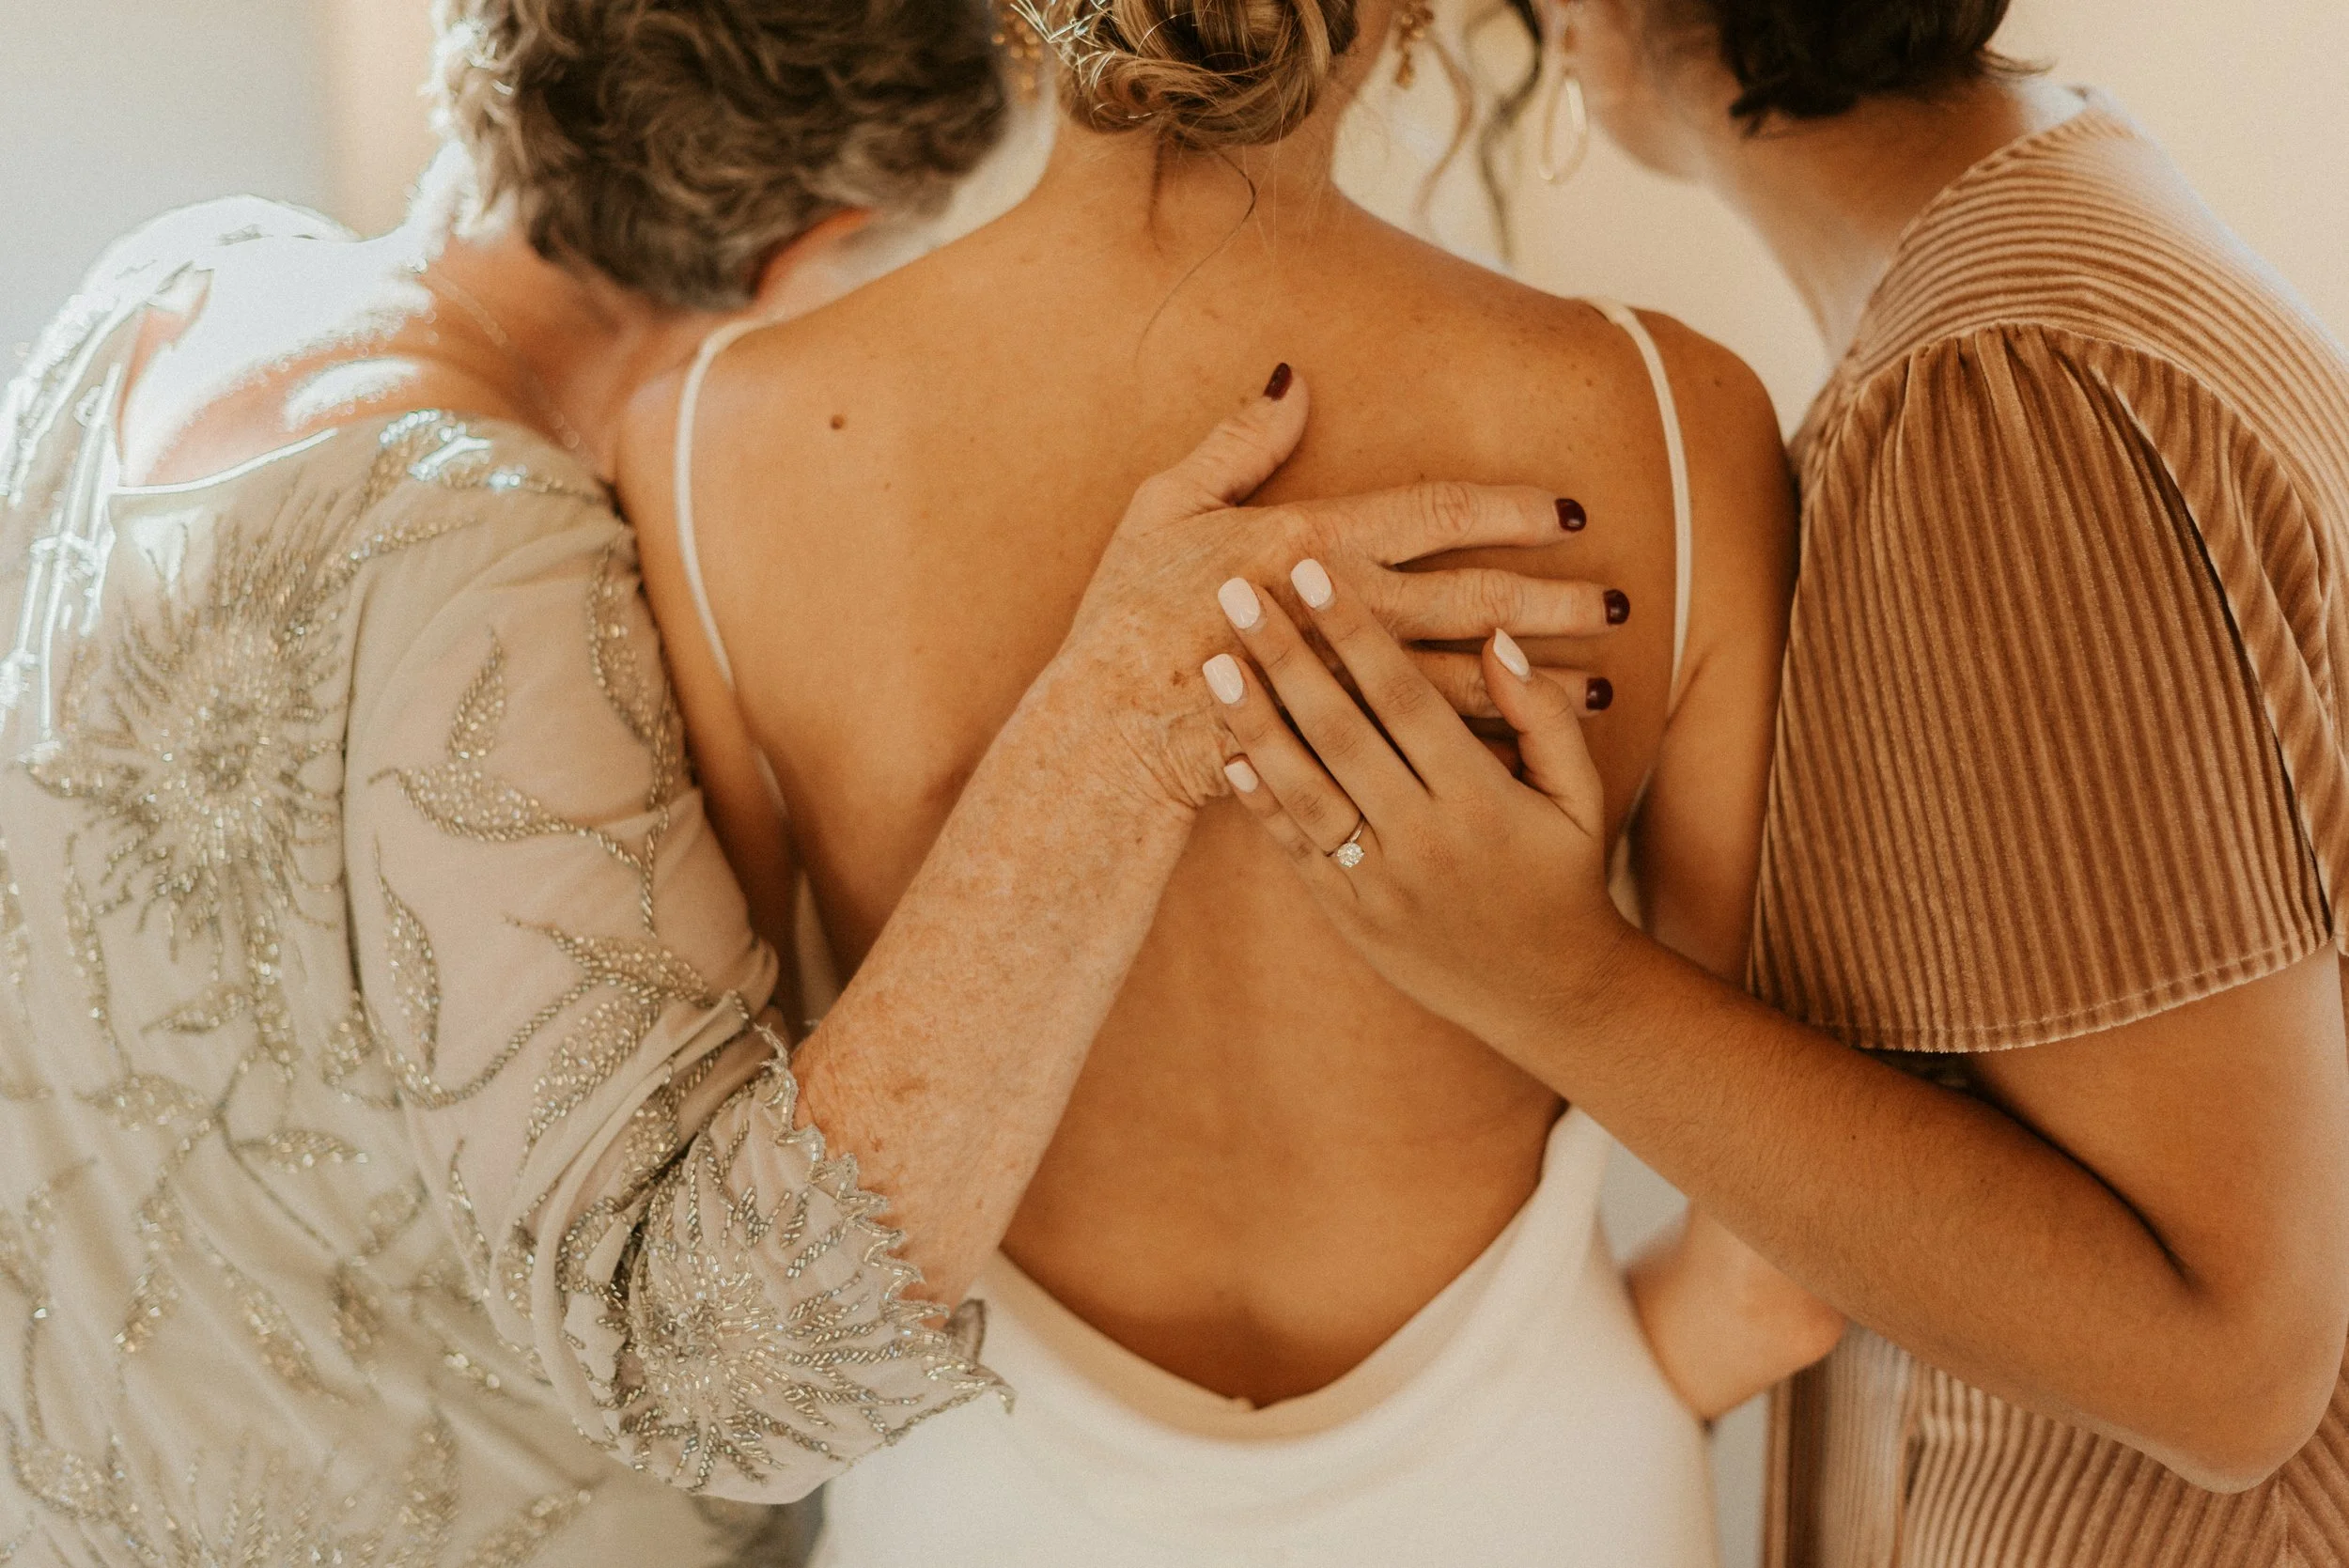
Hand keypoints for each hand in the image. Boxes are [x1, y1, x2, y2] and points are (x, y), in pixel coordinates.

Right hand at [1045, 366, 1624, 812]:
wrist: (1103, 728)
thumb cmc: (1125, 616)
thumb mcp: (1165, 506)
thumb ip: (1238, 445)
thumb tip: (1295, 383)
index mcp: (1309, 542)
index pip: (1434, 513)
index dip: (1507, 509)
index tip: (1568, 513)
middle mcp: (1344, 611)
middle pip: (1477, 600)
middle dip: (1555, 601)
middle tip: (1620, 604)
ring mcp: (1344, 685)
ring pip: (1472, 677)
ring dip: (1544, 681)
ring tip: (1607, 685)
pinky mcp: (1339, 745)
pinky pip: (1430, 742)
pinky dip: (1492, 739)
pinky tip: (1537, 743)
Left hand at [1204, 552, 1635, 1047]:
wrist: (1549, 997)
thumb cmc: (1564, 878)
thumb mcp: (1579, 796)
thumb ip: (1544, 717)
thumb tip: (1498, 637)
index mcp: (1479, 800)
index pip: (1404, 698)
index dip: (1356, 631)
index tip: (1314, 569)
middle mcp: (1422, 839)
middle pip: (1340, 733)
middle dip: (1286, 658)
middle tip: (1237, 593)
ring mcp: (1379, 882)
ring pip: (1304, 791)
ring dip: (1254, 724)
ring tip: (1212, 664)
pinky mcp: (1349, 917)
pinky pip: (1295, 852)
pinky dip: (1259, 803)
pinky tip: (1226, 753)